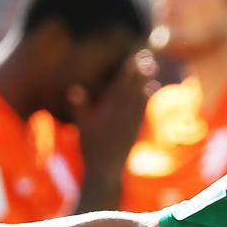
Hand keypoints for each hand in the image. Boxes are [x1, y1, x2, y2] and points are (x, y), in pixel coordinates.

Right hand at [71, 50, 157, 179]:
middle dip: (139, 72)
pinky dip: (146, 97)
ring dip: (145, 81)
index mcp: (108, 111)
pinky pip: (142, 109)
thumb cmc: (90, 147)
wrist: (105, 169)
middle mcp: (122, 114)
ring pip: (139, 97)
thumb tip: (74, 89)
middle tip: (146, 57)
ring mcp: (130, 121)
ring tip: (151, 67)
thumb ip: (80, 107)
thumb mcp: (82, 126)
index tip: (133, 58)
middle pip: (132, 88)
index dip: (127, 71)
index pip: (119, 86)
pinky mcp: (135, 128)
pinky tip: (151, 88)